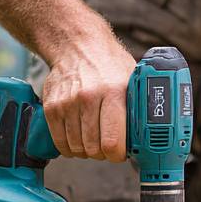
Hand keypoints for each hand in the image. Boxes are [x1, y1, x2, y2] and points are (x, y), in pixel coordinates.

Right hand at [41, 35, 135, 160]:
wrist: (77, 46)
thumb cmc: (109, 65)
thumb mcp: (131, 80)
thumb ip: (137, 107)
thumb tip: (148, 135)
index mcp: (114, 93)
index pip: (112, 141)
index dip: (117, 155)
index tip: (119, 154)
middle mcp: (89, 98)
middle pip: (93, 148)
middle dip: (103, 154)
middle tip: (108, 146)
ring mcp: (67, 103)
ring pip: (76, 148)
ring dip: (86, 151)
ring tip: (94, 140)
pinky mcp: (52, 108)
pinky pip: (59, 142)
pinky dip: (69, 147)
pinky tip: (78, 139)